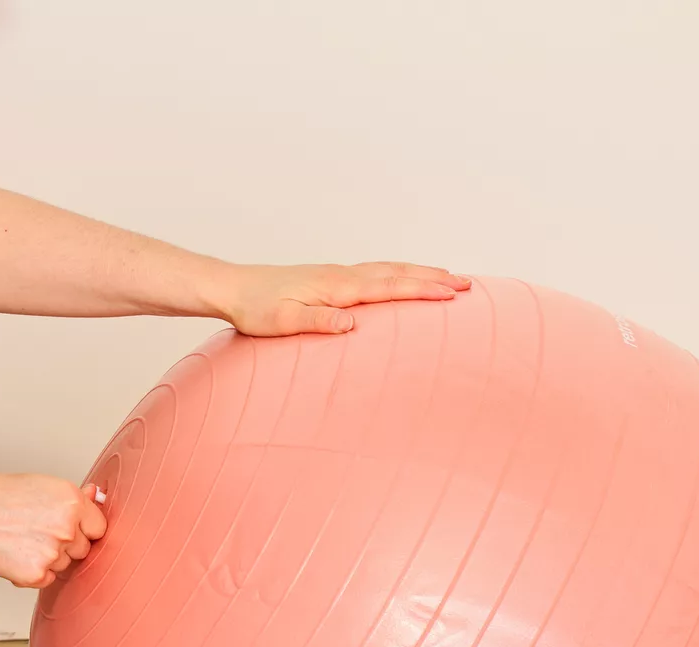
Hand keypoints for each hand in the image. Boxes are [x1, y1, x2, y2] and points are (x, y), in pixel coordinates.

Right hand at [0, 475, 107, 587]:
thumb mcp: (39, 485)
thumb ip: (71, 498)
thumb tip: (95, 495)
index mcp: (71, 499)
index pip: (99, 526)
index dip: (83, 528)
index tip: (69, 528)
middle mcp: (67, 525)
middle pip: (83, 549)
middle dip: (65, 545)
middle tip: (34, 530)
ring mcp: (53, 551)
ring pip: (65, 565)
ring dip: (48, 559)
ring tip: (20, 539)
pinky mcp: (37, 574)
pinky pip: (47, 579)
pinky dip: (33, 573)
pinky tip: (14, 553)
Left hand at [218, 262, 471, 336]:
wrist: (232, 287)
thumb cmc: (254, 308)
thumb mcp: (282, 321)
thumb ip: (317, 321)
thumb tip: (351, 325)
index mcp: (336, 287)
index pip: (389, 286)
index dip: (423, 289)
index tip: (453, 292)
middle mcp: (341, 276)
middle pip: (396, 273)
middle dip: (433, 277)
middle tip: (467, 284)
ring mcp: (336, 275)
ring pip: (387, 270)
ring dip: (418, 273)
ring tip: (446, 278)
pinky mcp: (329, 279)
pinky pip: (373, 274)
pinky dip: (397, 274)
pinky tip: (401, 280)